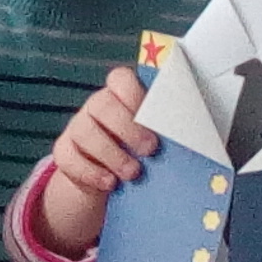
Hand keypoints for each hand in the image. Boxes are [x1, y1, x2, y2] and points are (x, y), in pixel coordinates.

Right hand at [35, 65, 158, 253]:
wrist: (109, 180)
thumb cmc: (139, 152)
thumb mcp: (153, 136)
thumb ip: (163, 130)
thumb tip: (196, 137)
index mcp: (120, 95)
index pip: (120, 78)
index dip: (134, 93)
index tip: (153, 115)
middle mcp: (96, 106)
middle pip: (102, 104)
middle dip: (128, 128)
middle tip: (150, 150)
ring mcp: (77, 128)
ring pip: (85, 131)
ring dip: (111, 154)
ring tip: (133, 173)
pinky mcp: (64, 152)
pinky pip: (69, 158)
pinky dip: (90, 172)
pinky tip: (109, 183)